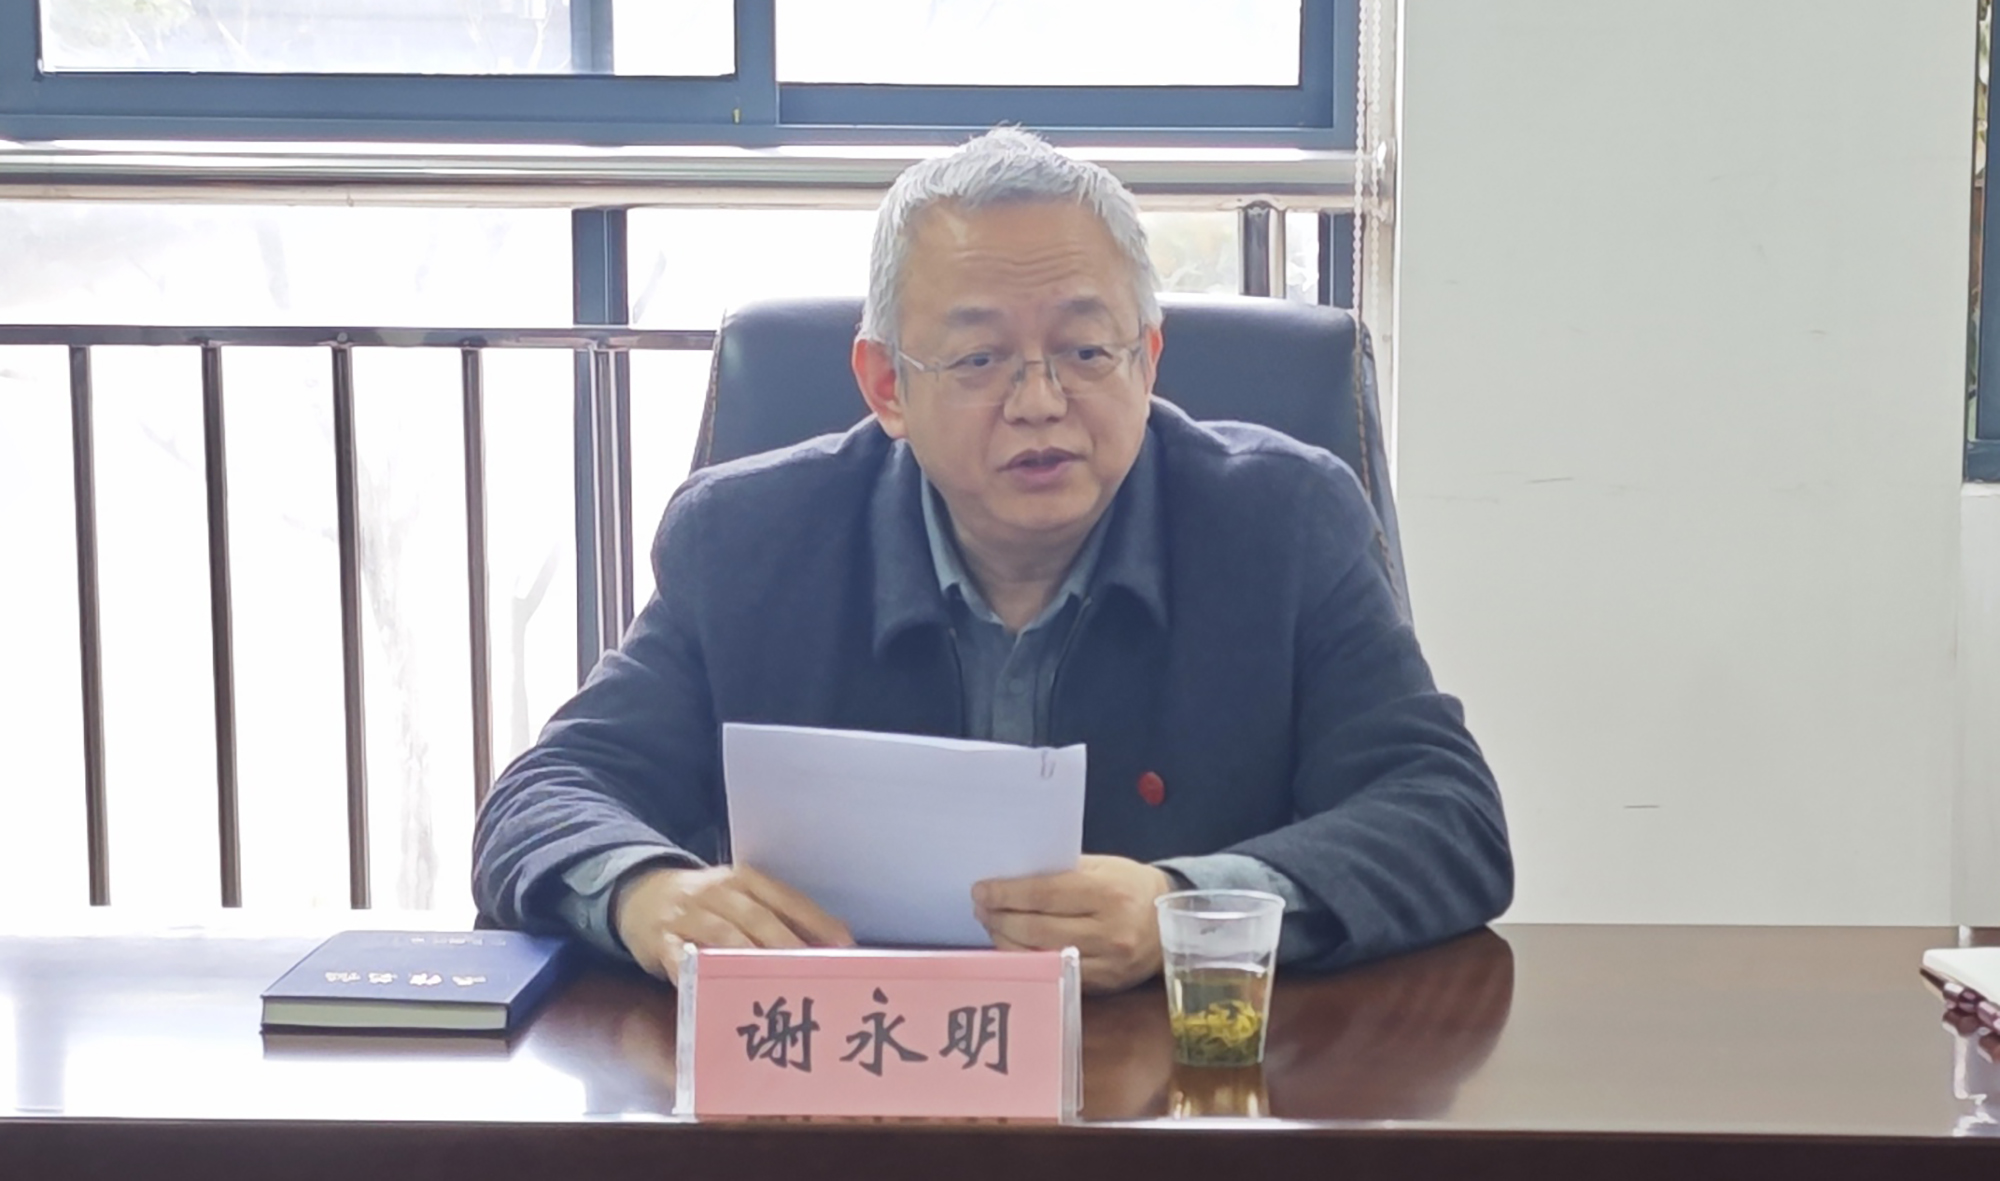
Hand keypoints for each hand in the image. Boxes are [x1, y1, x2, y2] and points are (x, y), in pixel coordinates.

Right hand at [613, 864, 852, 984]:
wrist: (641, 893)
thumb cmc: (707, 904)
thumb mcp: (741, 898)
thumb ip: (780, 916)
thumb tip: (831, 943)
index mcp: (745, 881)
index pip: (787, 899)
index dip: (817, 921)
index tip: (844, 945)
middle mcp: (718, 893)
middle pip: (758, 919)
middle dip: (788, 946)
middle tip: (814, 972)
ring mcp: (687, 914)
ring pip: (723, 936)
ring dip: (750, 961)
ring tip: (776, 985)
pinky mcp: (660, 939)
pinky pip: (679, 956)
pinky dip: (698, 971)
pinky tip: (717, 989)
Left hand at [973, 855, 1174, 993]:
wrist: (1169, 924)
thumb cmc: (1131, 886)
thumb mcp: (1103, 867)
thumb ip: (1062, 871)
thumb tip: (1012, 876)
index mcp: (1107, 894)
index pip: (1044, 895)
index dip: (1007, 894)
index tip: (981, 890)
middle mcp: (1108, 932)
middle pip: (1037, 929)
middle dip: (1000, 918)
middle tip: (980, 907)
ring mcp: (1106, 964)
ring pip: (1041, 956)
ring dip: (1006, 940)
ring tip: (992, 924)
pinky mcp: (1103, 985)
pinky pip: (1054, 973)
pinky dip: (1028, 960)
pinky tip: (1014, 946)